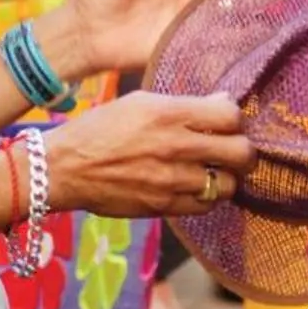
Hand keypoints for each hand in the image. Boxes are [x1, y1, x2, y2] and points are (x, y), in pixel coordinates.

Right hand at [44, 90, 254, 217]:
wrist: (64, 169)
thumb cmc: (100, 129)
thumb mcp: (140, 102)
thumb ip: (184, 105)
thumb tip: (224, 102)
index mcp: (168, 113)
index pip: (231, 115)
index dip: (234, 119)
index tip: (226, 122)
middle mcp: (175, 146)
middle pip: (241, 153)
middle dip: (243, 151)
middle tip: (234, 150)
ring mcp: (171, 180)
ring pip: (229, 184)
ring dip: (227, 178)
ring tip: (215, 171)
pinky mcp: (164, 206)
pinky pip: (206, 205)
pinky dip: (208, 197)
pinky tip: (196, 187)